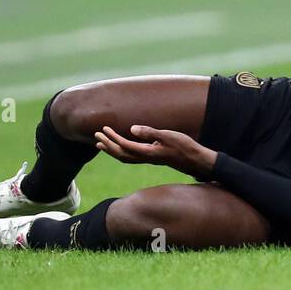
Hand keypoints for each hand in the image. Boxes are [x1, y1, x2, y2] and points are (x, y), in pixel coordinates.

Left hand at [94, 125, 217, 181]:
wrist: (194, 160)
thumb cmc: (184, 146)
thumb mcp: (168, 136)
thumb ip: (150, 132)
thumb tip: (132, 129)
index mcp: (148, 152)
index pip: (125, 145)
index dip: (113, 138)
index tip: (104, 129)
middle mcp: (145, 158)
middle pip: (120, 154)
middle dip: (107, 145)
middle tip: (96, 135)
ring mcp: (148, 159)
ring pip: (124, 157)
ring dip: (111, 150)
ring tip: (100, 144)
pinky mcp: (151, 158)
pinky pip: (130, 157)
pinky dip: (121, 152)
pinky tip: (120, 148)